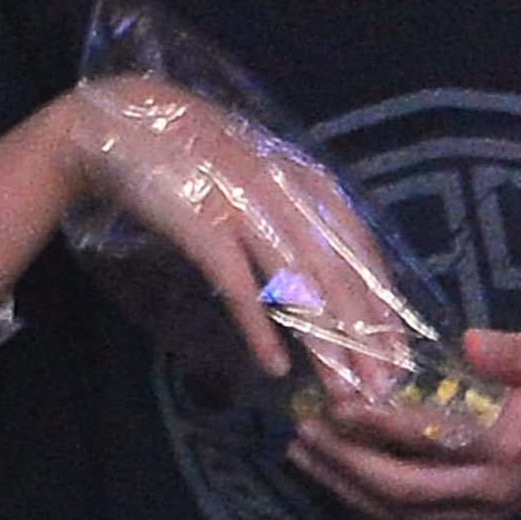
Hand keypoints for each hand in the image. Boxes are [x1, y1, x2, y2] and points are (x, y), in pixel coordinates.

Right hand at [58, 78, 401, 386]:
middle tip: (383, 391)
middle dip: (366, 340)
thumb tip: (332, 275)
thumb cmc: (197, 160)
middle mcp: (290, 195)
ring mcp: (249, 209)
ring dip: (325, 345)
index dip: (383, 309)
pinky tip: (275, 366)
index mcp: (310, 183)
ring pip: (302, 288)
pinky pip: (241, 286)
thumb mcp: (263, 181)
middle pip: (341, 279)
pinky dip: (260, 328)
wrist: (120, 127)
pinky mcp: (205, 225)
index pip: (363, 255)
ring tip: (343, 392)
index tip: (401, 356)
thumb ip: (298, 216)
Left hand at [287, 327, 520, 519]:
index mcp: (511, 442)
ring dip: (346, 490)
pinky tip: (341, 482)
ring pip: (401, 516)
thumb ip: (515, 351)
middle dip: (345, 466)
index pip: (431, 438)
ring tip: (304, 458)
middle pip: (402, 492)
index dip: (378, 424)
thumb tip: (466, 343)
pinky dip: (370, 505)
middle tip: (302, 435)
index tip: (337, 405)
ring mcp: (484, 514)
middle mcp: (491, 488)